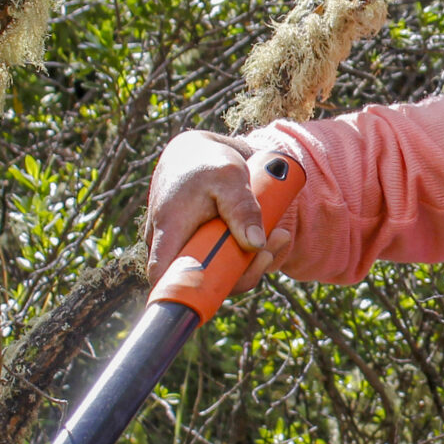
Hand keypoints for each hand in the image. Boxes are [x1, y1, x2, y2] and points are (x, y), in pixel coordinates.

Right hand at [143, 129, 297, 293]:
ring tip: (278, 235)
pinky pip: (227, 262)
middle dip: (241, 274)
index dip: (186, 291)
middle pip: (201, 281)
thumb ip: (241, 208)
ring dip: (250, 263)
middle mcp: (172, 246)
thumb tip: (255, 244)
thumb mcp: (229, 177)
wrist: (201, 152)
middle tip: (268, 251)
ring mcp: (188, 249)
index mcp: (168, 230)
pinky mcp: (205, 248)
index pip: (164, 276)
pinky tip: (273, 237)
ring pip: (218, 274)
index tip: (224, 286)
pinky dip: (250, 255)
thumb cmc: (208, 162)